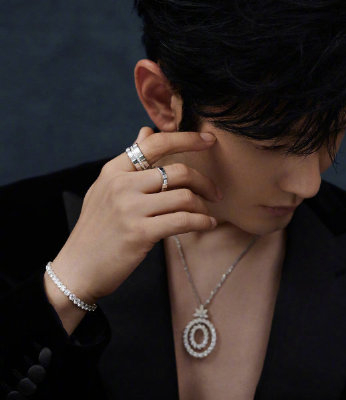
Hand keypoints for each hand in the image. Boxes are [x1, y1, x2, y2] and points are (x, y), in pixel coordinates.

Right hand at [48, 127, 220, 303]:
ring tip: (207, 214)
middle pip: (178, 171)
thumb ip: (128, 161)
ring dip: (203, 206)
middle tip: (214, 193)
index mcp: (114, 171)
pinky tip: (208, 225)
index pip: (155, 144)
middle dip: (204, 181)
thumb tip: (146, 130)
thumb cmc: (96, 230)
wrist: (77, 269)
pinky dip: (201, 222)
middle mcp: (121, 185)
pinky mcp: (140, 233)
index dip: (187, 138)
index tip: (209, 140)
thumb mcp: (105, 189)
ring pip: (184, 197)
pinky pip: (183, 221)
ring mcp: (130, 209)